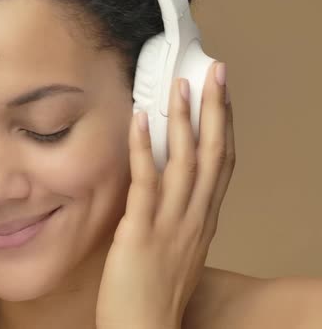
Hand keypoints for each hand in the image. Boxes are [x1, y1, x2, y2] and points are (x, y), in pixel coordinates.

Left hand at [96, 62, 234, 328]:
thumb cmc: (155, 293)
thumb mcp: (178, 250)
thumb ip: (178, 218)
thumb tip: (168, 191)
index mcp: (203, 222)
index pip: (222, 166)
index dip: (224, 127)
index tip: (222, 96)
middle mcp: (195, 219)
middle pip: (214, 155)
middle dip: (215, 111)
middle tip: (214, 73)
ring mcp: (171, 225)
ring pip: (186, 163)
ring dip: (184, 121)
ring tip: (179, 86)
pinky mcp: (141, 232)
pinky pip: (146, 183)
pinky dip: (145, 149)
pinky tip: (141, 121)